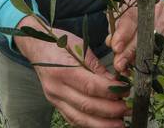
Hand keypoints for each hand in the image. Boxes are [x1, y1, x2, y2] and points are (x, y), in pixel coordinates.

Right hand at [15, 16, 129, 127]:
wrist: (36, 47)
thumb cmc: (59, 43)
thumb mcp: (80, 47)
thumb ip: (97, 67)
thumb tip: (115, 83)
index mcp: (63, 70)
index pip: (91, 86)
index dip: (110, 92)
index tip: (125, 90)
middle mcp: (56, 87)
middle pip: (87, 105)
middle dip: (110, 111)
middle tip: (127, 109)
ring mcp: (54, 98)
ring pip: (79, 117)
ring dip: (102, 124)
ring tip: (120, 124)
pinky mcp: (54, 104)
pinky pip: (72, 118)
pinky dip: (89, 124)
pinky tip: (103, 125)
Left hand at [106, 0, 163, 73]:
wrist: (143, 0)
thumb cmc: (127, 6)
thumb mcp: (117, 12)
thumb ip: (115, 27)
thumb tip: (112, 44)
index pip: (131, 17)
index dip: (123, 34)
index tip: (115, 47)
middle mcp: (157, 8)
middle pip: (143, 32)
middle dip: (130, 51)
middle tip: (119, 64)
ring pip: (151, 42)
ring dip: (137, 57)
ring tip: (125, 67)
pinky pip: (158, 46)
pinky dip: (146, 56)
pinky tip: (136, 63)